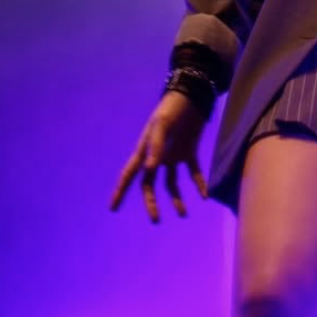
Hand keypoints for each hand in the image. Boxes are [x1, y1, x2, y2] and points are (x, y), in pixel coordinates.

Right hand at [110, 91, 209, 222]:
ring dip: (176, 198)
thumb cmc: (173, 108)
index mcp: (145, 150)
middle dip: (151, 202)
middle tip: (155, 220)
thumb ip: (156, 146)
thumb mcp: (163, 125)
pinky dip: (198, 184)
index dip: (120, 191)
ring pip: (171, 182)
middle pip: (150, 184)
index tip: (112, 208)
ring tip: (183, 214)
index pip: (130, 174)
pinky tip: (204, 195)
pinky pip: (193, 172)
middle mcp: (157, 155)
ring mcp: (173, 155)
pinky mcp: (189, 152)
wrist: (192, 96)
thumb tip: (149, 170)